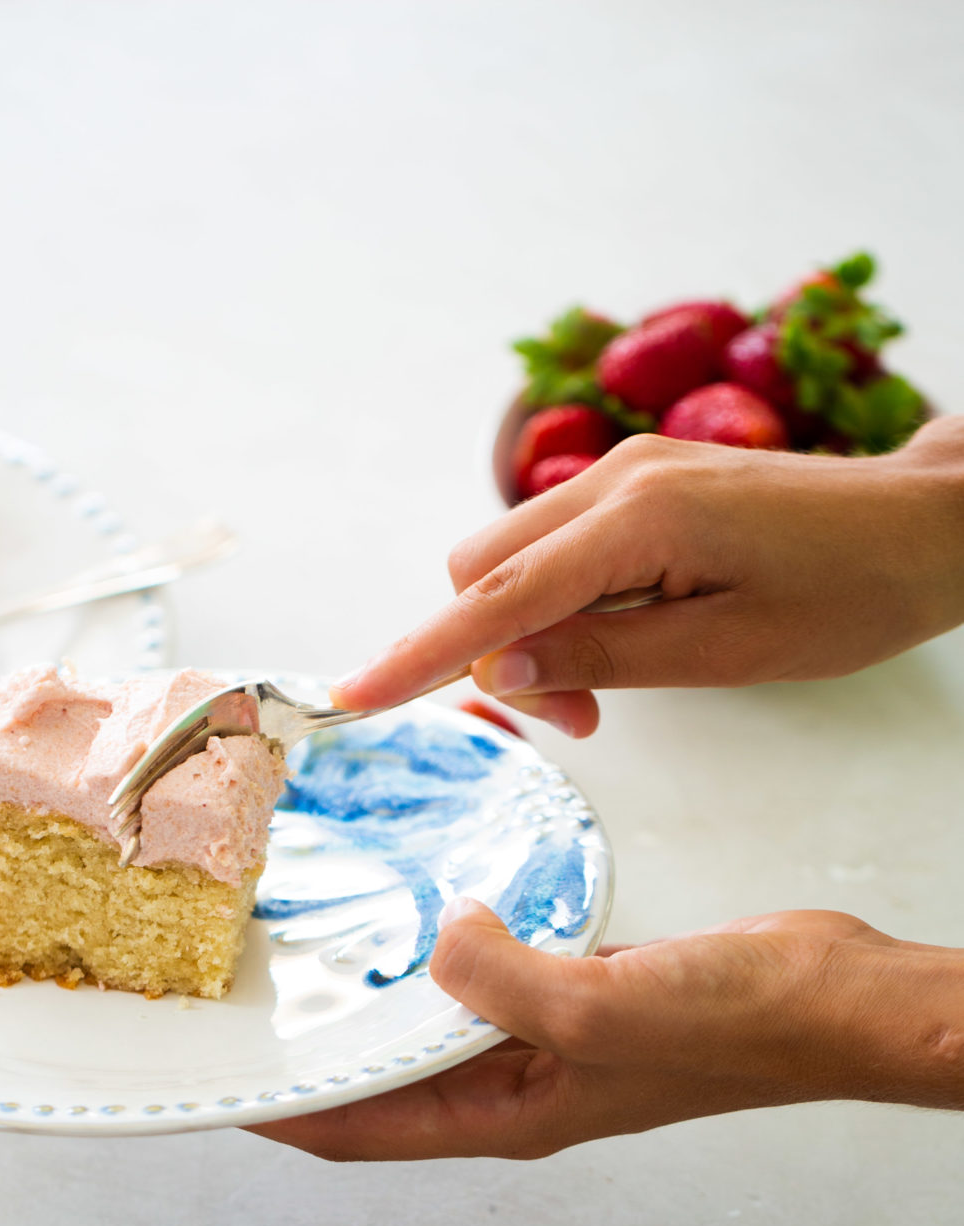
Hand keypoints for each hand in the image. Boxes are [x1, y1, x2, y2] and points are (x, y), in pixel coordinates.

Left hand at [254, 900, 963, 1160]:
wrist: (836, 1000)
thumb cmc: (740, 1029)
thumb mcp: (605, 1005)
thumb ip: (506, 980)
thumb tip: (441, 939)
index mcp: (505, 1116)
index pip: (360, 1130)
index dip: (283, 1113)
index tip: (214, 1084)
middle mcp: (513, 1088)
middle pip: (381, 1080)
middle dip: (313, 1050)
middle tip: (244, 996)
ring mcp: (547, 1040)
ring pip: (431, 1023)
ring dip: (376, 993)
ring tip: (307, 945)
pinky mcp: (579, 992)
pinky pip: (487, 974)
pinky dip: (448, 948)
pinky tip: (423, 905)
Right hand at [332, 417, 963, 735]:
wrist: (924, 525)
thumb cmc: (849, 595)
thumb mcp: (727, 651)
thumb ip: (603, 657)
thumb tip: (498, 669)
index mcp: (641, 520)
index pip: (498, 599)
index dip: (421, 655)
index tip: (354, 697)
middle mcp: (619, 479)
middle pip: (481, 570)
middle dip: (493, 650)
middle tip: (580, 718)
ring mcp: (627, 473)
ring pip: (511, 559)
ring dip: (527, 631)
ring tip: (606, 689)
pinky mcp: (641, 484)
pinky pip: (557, 547)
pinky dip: (560, 603)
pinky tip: (620, 641)